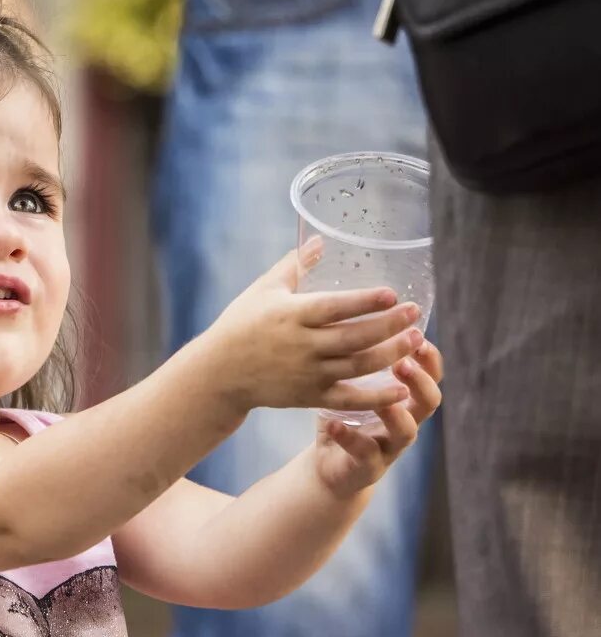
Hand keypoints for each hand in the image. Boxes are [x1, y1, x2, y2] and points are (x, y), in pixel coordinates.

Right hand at [200, 241, 423, 413]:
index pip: (334, 307)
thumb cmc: (241, 324)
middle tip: (415, 314)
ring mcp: (308, 373)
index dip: (364, 301)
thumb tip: (319, 238)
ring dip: (390, 354)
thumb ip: (295, 265)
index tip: (392, 294)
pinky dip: (376, 397)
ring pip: (357, 366)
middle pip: (353, 337)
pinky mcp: (310, 396)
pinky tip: (401, 390)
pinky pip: (349, 398)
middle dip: (388, 326)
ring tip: (416, 341)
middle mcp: (302, 345)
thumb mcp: (264, 289)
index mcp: (291, 315)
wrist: (220, 373)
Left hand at [314, 339, 442, 498]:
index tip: (417, 333)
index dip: (429, 356)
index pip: (430, 374)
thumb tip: (345, 305)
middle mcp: (405, 421)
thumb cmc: (344, 414)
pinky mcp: (367, 466)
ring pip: (406, 432)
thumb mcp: (354, 383)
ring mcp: (389, 446)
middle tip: (402, 361)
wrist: (331, 465)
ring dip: (395, 413)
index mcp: (405, 397)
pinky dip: (349, 438)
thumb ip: (357, 355)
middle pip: (430, 401)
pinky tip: (333, 424)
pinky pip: (364, 454)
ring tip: (380, 399)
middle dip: (420, 381)